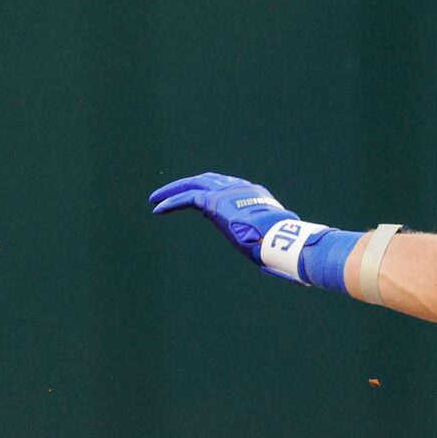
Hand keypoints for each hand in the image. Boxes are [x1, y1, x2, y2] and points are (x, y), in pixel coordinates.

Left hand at [149, 172, 303, 270]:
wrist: (279, 237)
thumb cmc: (281, 244)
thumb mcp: (271, 239)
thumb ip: (266, 240)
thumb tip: (274, 258)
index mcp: (256, 195)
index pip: (228, 186)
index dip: (209, 190)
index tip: (197, 198)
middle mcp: (240, 187)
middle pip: (207, 179)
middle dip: (187, 185)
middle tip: (169, 193)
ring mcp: (227, 191)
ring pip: (194, 184)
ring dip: (172, 191)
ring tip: (155, 200)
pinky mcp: (215, 201)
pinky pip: (188, 198)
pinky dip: (171, 202)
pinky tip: (158, 209)